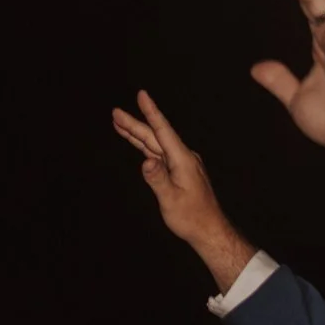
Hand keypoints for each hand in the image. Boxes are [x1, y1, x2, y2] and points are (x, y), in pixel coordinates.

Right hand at [111, 91, 258, 291]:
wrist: (208, 228)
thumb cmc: (191, 217)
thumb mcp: (171, 200)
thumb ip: (157, 179)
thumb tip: (145, 161)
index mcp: (182, 160)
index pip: (163, 132)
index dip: (151, 113)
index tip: (142, 95)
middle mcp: (182, 157)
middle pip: (155, 137)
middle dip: (135, 124)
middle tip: (116, 112)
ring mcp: (181, 164)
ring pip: (155, 144)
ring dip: (137, 134)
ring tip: (120, 123)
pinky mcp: (178, 171)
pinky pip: (158, 154)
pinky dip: (145, 147)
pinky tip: (137, 142)